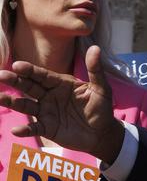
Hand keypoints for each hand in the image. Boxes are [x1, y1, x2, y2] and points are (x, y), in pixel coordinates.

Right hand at [0, 45, 123, 162]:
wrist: (103, 132)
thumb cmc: (102, 108)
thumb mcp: (101, 89)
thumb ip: (95, 70)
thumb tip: (95, 48)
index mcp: (60, 83)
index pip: (42, 75)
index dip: (30, 70)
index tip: (17, 65)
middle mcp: (49, 95)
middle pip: (29, 86)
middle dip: (15, 81)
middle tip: (1, 75)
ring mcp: (46, 111)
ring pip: (26, 105)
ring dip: (12, 102)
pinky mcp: (47, 127)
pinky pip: (34, 128)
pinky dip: (25, 129)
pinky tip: (15, 130)